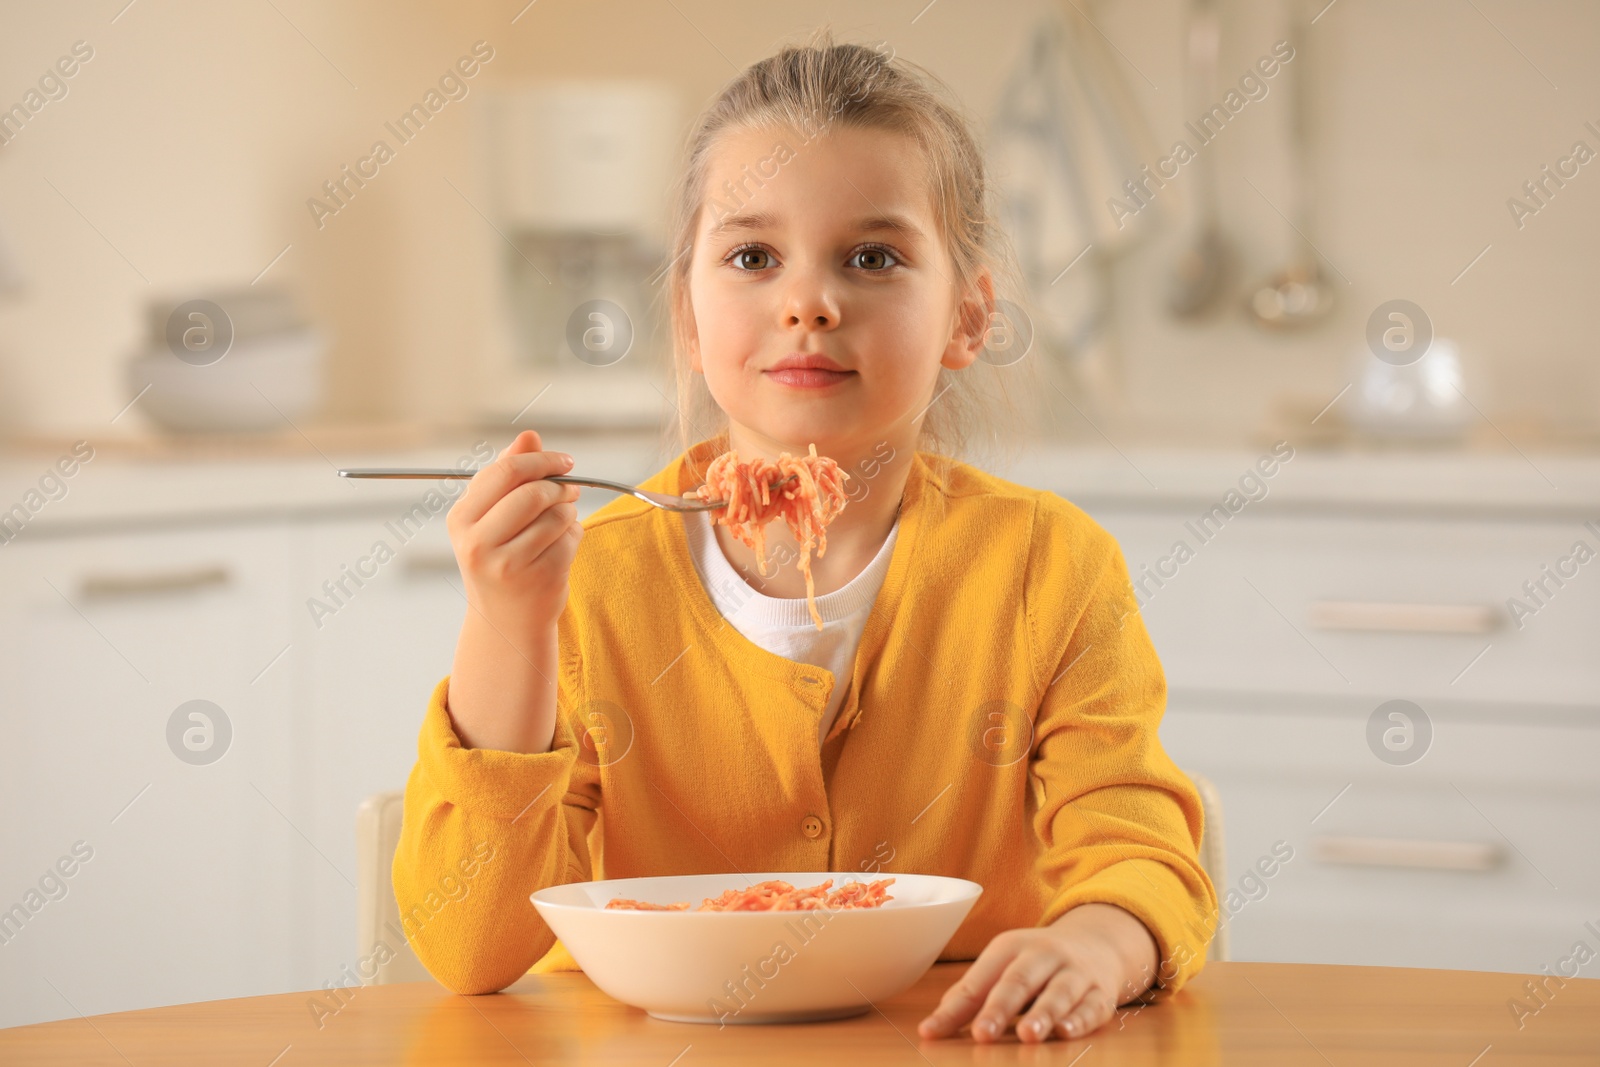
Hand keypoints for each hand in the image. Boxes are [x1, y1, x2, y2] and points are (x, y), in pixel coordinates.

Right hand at [447, 429, 583, 634]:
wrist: (505, 620)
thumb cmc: (499, 557)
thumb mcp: (491, 516)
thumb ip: (508, 474)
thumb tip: (529, 435)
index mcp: (461, 519)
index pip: (505, 471)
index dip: (542, 460)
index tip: (564, 462)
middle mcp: (478, 543)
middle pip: (533, 492)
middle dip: (560, 485)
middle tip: (570, 489)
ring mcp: (508, 564)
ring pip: (557, 514)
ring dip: (568, 512)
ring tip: (562, 520)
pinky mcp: (539, 578)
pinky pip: (570, 538)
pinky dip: (574, 535)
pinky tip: (562, 545)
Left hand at [917, 903, 1157, 1043]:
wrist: (1098, 943)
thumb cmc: (1036, 962)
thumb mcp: (1003, 966)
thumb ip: (971, 995)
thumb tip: (933, 1027)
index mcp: (1010, 947)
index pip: (980, 979)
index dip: (957, 1007)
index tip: (933, 1031)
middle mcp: (1043, 955)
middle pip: (1019, 981)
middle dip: (999, 1008)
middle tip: (982, 1034)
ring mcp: (1075, 973)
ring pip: (1059, 992)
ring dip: (1043, 1014)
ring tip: (1027, 1034)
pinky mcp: (1101, 993)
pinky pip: (1092, 1006)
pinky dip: (1080, 1020)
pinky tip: (1066, 1032)